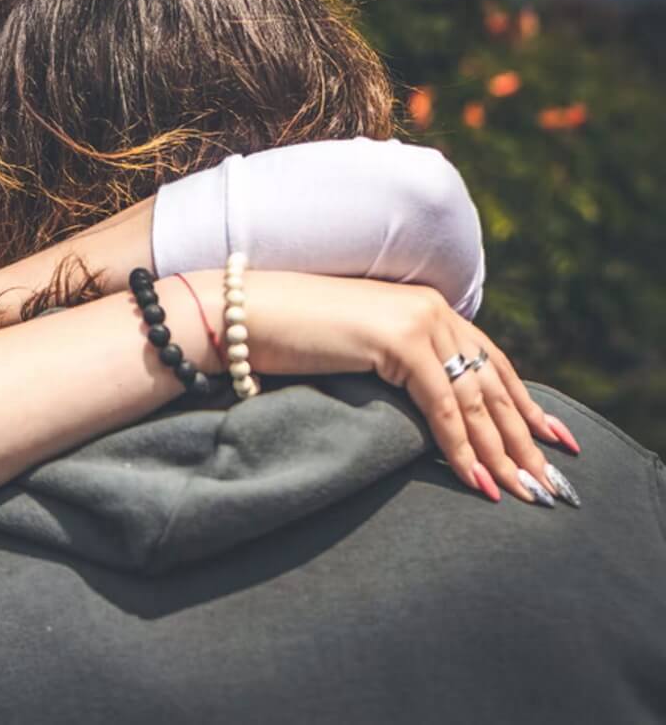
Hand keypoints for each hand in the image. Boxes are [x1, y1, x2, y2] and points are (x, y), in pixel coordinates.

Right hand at [235, 272, 578, 505]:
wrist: (247, 316)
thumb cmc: (292, 337)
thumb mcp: (361, 349)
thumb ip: (400, 365)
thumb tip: (430, 409)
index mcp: (428, 307)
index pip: (490, 362)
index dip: (524, 404)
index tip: (550, 440)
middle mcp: (433, 308)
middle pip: (492, 383)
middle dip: (522, 438)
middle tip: (547, 483)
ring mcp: (419, 320)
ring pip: (475, 400)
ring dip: (501, 452)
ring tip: (522, 492)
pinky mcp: (400, 341)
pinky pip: (443, 406)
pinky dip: (461, 447)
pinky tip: (475, 480)